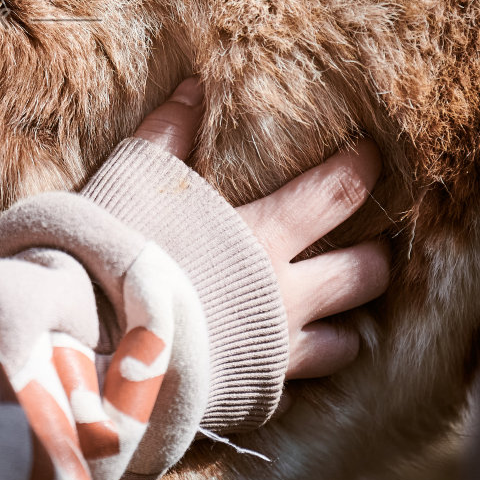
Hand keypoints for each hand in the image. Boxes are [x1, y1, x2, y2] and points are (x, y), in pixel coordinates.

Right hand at [131, 78, 389, 379]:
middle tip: (378, 243)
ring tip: (348, 311)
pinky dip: (305, 368)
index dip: (358, 171)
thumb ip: (168, 134)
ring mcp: (275, 350)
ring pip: (346, 340)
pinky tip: (295, 360)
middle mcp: (283, 295)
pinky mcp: (256, 392)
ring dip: (351, 321)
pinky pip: (300, 384)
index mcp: (262, 237)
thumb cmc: (119, 253)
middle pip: (361, 273)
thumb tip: (192, 87)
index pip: (333, 195)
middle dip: (377, 255)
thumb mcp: (135, 180)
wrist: (101, 345)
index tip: (369, 156)